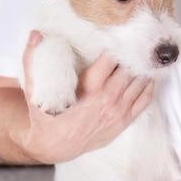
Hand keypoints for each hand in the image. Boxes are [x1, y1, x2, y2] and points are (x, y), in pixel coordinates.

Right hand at [15, 31, 154, 163]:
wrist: (55, 146)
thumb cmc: (46, 114)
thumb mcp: (35, 89)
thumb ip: (32, 60)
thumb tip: (34, 35)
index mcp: (89, 87)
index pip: (111, 58)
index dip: (115, 45)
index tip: (116, 36)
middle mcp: (107, 98)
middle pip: (129, 68)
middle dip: (131, 54)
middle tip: (134, 42)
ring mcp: (117, 111)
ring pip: (140, 82)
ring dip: (142, 68)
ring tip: (143, 56)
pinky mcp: (123, 121)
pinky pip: (144, 100)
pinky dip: (148, 86)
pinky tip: (148, 76)